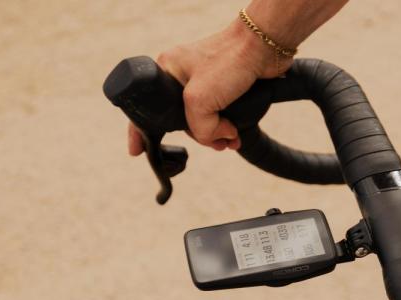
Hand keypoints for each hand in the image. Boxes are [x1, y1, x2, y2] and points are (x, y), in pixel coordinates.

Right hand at [127, 19, 286, 155]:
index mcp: (167, 71)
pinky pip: (219, 116)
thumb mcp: (200, 98)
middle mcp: (183, 76)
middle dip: (200, 135)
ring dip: (217, 135)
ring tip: (229, 142)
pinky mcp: (225, 88)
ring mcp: (205, 82)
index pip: (151, 107)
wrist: (264, 47)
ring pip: (203, 120)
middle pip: (182, 119)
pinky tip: (235, 136)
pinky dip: (226, 128)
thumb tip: (211, 139)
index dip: (142, 131)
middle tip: (216, 142)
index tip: (136, 150)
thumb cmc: (228, 61)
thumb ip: (198, 126)